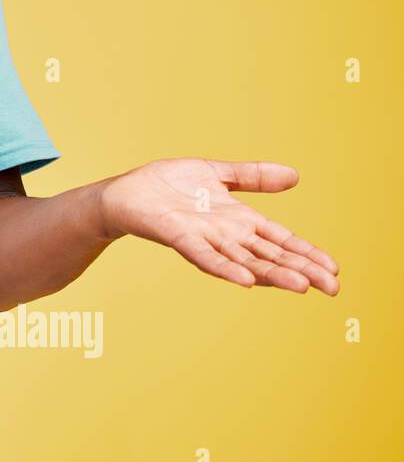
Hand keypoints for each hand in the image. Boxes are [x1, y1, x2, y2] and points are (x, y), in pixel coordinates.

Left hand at [97, 158, 339, 293]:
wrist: (126, 191)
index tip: (335, 269)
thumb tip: (295, 176)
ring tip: (301, 286)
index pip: (281, 239)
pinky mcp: (179, 236)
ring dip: (271, 274)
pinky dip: (225, 268)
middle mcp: (226, 234)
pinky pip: (205, 256)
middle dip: (301, 270)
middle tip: (333, 288)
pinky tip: (245, 281)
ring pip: (244, 260)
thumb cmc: (169, 184)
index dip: (306, 253)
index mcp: (239, 220)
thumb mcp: (217, 174)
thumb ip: (253, 177)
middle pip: (270, 255)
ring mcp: (205, 238)